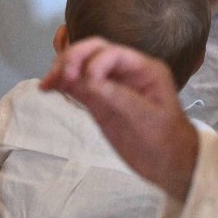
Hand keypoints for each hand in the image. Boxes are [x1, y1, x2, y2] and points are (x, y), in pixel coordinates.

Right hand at [42, 37, 199, 199]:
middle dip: (74, 58)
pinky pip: (78, 86)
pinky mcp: (99, 103)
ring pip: (82, 67)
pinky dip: (63, 84)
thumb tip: (89, 81)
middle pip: (94, 52)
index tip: (87, 84)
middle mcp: (126, 72)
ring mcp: (111, 87)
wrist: (170, 165)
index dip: (95, 62)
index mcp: (144, 69)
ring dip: (63, 69)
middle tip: (60, 75)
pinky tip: (48, 88)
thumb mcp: (147, 119)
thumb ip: (119, 98)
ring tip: (47, 83)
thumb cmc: (166, 140)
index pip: (113, 53)